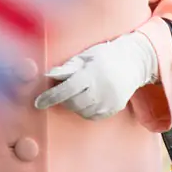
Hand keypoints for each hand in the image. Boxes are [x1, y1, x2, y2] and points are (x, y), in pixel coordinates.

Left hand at [34, 32, 157, 120]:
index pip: (68, 89)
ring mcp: (109, 101)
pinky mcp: (114, 109)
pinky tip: (87, 98)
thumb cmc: (105, 56)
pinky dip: (84, 109)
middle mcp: (102, 89)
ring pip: (82, 111)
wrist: (133, 62)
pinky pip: (92, 115)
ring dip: (74, 104)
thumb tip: (50, 76)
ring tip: (78, 91)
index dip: (51, 97)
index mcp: (93, 73)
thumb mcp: (85, 56)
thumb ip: (68, 67)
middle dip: (63, 99)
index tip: (38, 102)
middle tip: (62, 90)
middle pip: (73, 102)